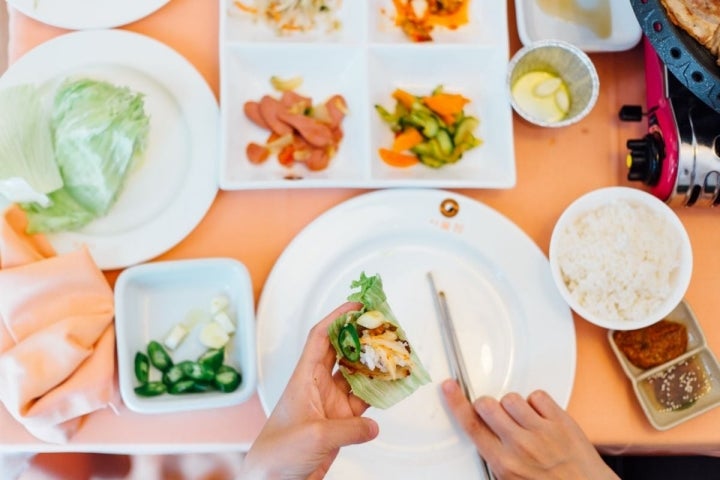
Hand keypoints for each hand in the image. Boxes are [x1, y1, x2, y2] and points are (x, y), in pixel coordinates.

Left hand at [241, 302, 378, 479]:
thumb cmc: (276, 454)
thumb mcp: (315, 436)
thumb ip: (348, 429)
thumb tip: (372, 426)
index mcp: (304, 379)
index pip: (321, 338)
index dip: (338, 318)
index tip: (357, 306)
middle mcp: (318, 387)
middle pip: (342, 352)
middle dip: (361, 337)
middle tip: (382, 327)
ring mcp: (330, 405)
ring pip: (356, 377)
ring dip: (373, 366)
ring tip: (392, 354)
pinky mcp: (339, 424)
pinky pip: (363, 403)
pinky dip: (377, 395)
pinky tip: (390, 389)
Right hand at [442, 380, 618, 479]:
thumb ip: (495, 457)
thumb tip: (482, 434)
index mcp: (504, 463)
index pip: (471, 425)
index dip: (456, 403)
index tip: (450, 388)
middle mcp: (520, 445)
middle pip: (487, 405)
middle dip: (486, 406)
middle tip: (494, 415)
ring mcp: (542, 431)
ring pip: (510, 398)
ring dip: (512, 406)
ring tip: (522, 420)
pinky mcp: (561, 421)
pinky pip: (537, 396)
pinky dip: (536, 403)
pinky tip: (539, 416)